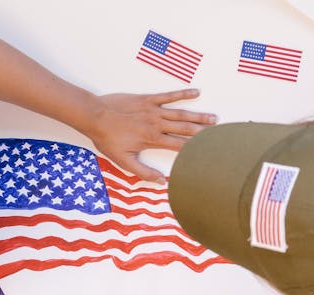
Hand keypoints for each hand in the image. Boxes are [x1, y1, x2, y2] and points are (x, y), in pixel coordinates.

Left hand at [86, 90, 216, 183]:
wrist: (94, 116)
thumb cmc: (107, 139)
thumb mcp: (123, 161)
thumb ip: (143, 171)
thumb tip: (160, 181)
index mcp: (153, 139)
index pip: (179, 145)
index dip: (195, 148)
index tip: (208, 151)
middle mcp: (157, 124)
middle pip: (185, 128)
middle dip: (203, 132)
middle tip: (218, 134)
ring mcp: (153, 110)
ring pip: (181, 113)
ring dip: (198, 115)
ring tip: (213, 118)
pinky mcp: (148, 99)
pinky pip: (169, 95)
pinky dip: (183, 93)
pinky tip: (196, 92)